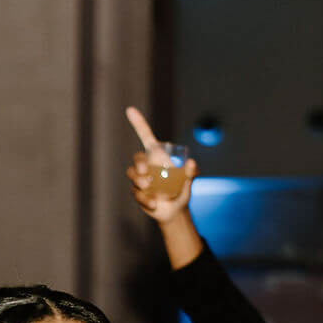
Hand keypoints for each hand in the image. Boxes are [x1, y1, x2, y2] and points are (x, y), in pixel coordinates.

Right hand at [125, 106, 196, 222]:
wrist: (173, 212)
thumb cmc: (182, 193)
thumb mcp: (189, 182)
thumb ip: (191, 173)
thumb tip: (192, 163)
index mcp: (158, 156)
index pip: (145, 136)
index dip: (138, 123)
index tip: (130, 110)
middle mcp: (147, 165)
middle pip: (137, 157)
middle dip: (138, 163)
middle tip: (145, 172)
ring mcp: (140, 178)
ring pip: (132, 174)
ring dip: (140, 181)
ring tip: (150, 188)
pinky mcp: (137, 192)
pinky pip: (136, 192)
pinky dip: (145, 199)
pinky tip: (154, 204)